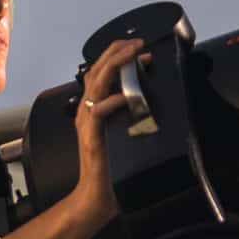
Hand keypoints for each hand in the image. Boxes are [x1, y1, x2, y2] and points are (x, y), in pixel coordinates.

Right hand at [69, 37, 147, 225]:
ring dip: (115, 65)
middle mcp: (87, 111)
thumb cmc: (113, 169)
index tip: (141, 50)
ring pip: (96, 83)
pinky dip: (112, 101)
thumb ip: (131, 116)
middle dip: (117, 51)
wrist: (97, 197)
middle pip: (96, 69)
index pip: (101, 71)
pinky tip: (124, 96)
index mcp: (93, 108)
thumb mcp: (124, 134)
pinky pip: (98, 112)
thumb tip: (151, 101)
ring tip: (132, 54)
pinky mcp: (91, 137)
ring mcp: (87, 123)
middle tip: (137, 42)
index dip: (119, 56)